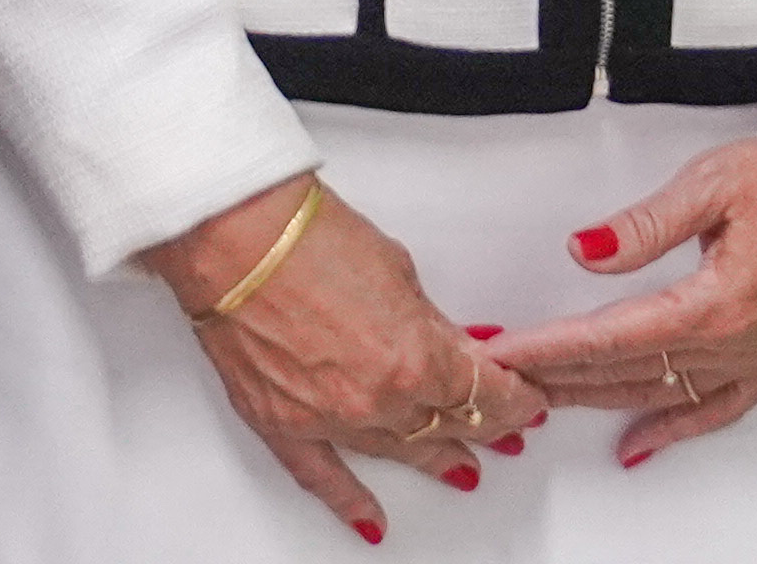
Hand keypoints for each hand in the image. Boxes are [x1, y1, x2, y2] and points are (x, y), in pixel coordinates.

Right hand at [145, 171, 551, 545]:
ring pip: (400, 453)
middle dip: (482, 424)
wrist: (233, 234)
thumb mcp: (399, 271)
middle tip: (502, 426)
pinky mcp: (285, 426)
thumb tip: (449, 345)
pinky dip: (352, 503)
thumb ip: (432, 324)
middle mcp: (379, 402)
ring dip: (437, 458)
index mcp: (419, 359)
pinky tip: (373, 521)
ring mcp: (331, 420)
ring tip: (461, 466)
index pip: (486, 393)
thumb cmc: (306, 236)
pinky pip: (325, 478)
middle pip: (449, 425)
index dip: (513, 396)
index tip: (523, 395)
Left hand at [480, 138, 756, 467]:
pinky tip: (640, 444)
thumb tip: (585, 250)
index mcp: (715, 304)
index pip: (609, 336)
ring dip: (600, 400)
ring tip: (546, 403)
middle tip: (504, 379)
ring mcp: (755, 357)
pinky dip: (674, 430)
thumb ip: (643, 226)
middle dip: (558, 376)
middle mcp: (735, 344)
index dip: (549, 347)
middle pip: (626, 371)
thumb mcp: (713, 184)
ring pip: (661, 394)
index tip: (506, 353)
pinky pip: (716, 409)